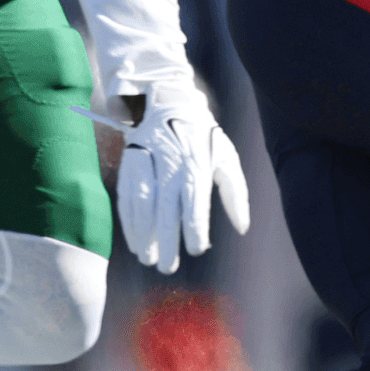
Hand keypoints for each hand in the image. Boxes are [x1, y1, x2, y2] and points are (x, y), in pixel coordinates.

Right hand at [116, 78, 249, 273]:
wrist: (168, 103)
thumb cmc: (203, 138)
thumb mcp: (227, 157)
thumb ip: (236, 193)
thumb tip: (243, 227)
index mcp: (197, 165)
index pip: (195, 202)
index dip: (195, 227)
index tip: (196, 249)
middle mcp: (171, 164)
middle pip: (166, 208)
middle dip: (166, 240)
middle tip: (167, 267)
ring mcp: (148, 163)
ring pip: (143, 204)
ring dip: (143, 234)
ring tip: (147, 258)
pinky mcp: (130, 162)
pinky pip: (126, 195)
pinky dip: (128, 220)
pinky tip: (133, 239)